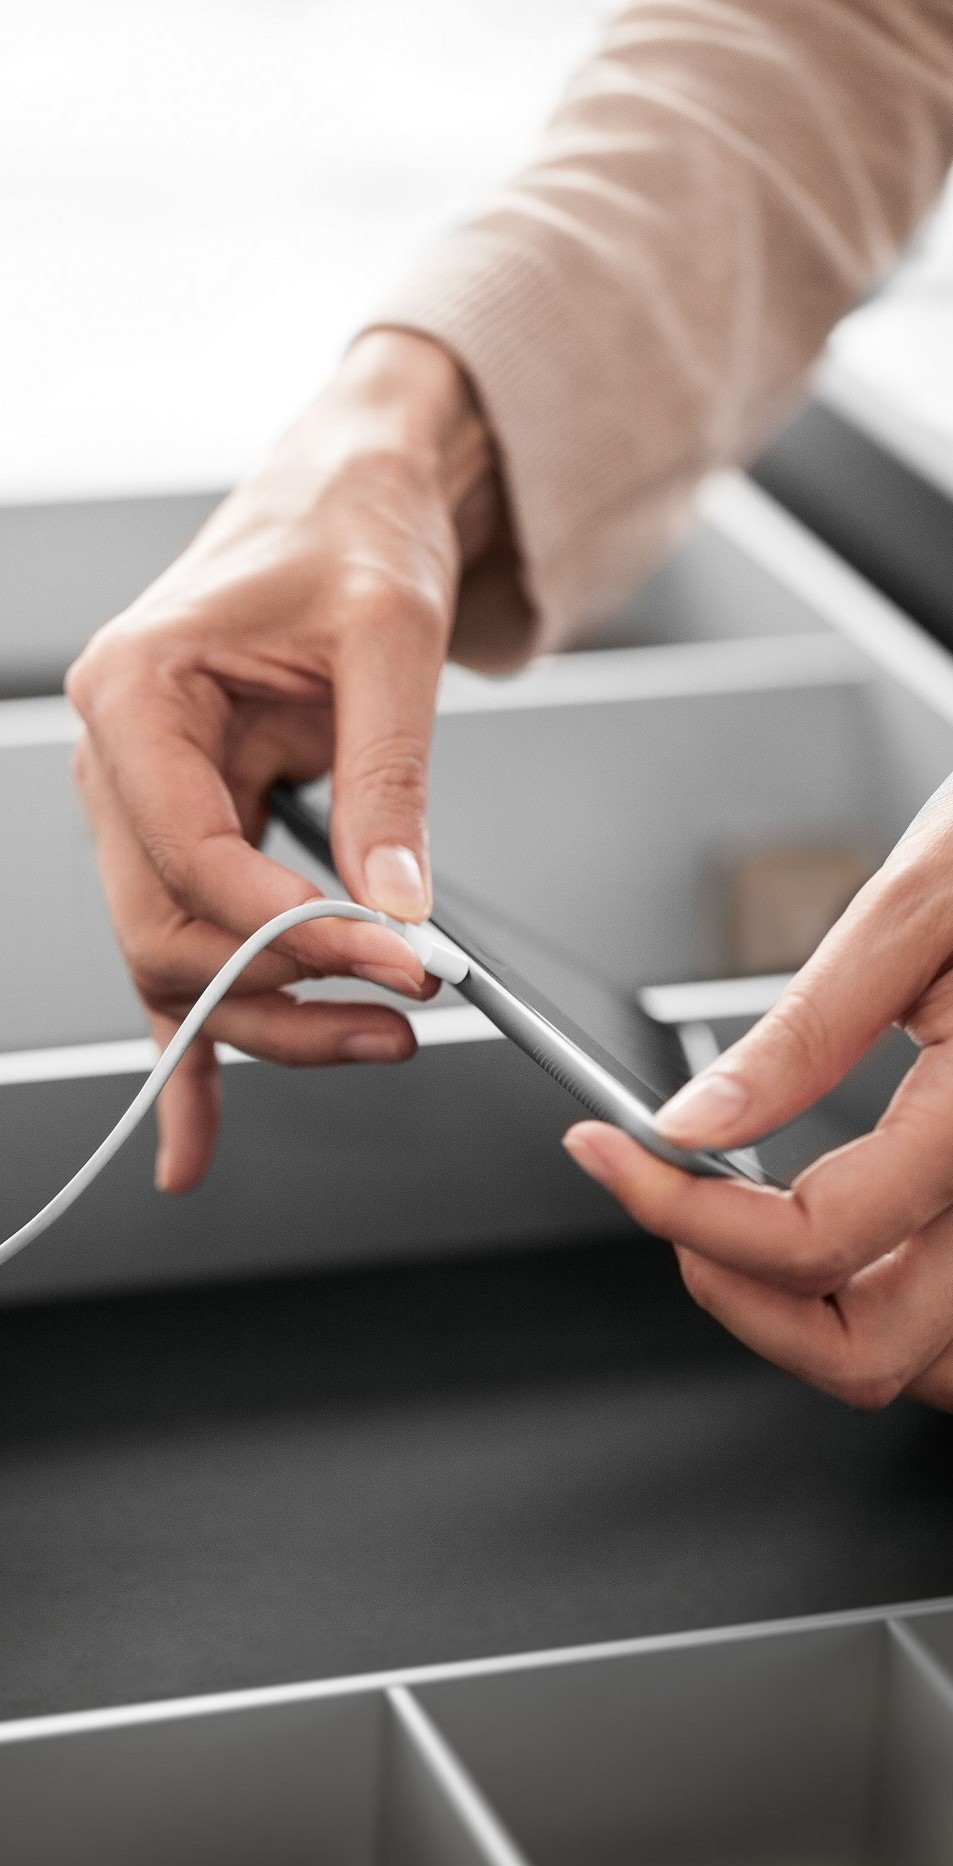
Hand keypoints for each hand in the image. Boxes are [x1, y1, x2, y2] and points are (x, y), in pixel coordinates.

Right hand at [67, 329, 502, 1192]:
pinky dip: (196, 1047)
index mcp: (137, 695)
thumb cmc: (350, 533)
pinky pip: (186, 955)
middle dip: (282, 994)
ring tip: (379, 1042)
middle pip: (169, 932)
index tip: (398, 967)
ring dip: (267, 1022)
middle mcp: (121, 760)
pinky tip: (195, 1139)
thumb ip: (387, 781)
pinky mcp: (194, 837)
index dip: (294, 931)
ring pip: (179, 960)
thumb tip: (395, 907)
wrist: (352, 494)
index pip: (192, 857)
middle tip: (402, 1019)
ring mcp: (149, 807)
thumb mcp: (388, 640)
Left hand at [564, 777, 952, 1412]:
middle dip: (742, 1300)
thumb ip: (809, 1032)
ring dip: (814, 1322)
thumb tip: (693, 1127)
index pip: (815, 1239)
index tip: (611, 1154)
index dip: (681, 1213)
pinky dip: (884, 1303)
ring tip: (737, 1230)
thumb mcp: (923, 908)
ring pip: (925, 1361)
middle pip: (873, 1354)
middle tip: (669, 1209)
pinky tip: (831, 1234)